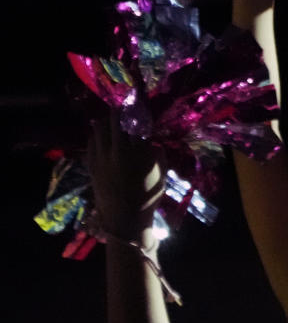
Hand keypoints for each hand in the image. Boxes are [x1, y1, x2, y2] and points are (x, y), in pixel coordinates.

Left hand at [88, 112, 162, 239]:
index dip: (137, 112)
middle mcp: (119, 152)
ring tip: (106, 115)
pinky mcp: (92, 167)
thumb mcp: (161, 174)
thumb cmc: (148, 198)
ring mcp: (103, 159)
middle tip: (121, 103)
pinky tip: (95, 132)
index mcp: (139, 153)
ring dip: (104, 121)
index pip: (137, 124)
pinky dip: (94, 136)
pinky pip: (91, 145)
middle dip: (119, 112)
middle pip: (116, 124)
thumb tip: (152, 142)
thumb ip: (158, 155)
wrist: (124, 220)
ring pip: (100, 132)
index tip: (138, 103)